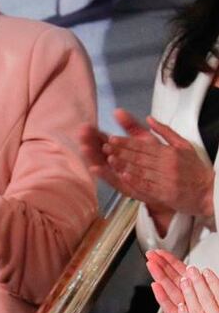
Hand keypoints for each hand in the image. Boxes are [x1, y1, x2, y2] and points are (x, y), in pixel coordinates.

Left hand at [78, 109, 214, 221]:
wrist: (209, 192)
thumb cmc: (194, 169)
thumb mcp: (184, 146)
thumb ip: (166, 132)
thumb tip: (149, 118)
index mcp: (170, 152)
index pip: (144, 146)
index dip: (127, 142)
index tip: (112, 138)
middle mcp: (168, 164)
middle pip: (140, 157)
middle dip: (121, 151)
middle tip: (104, 147)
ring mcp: (166, 179)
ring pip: (141, 170)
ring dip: (124, 165)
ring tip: (109, 159)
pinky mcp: (165, 193)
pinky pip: (147, 186)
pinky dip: (135, 180)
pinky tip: (123, 176)